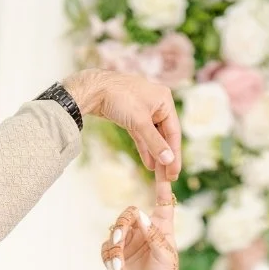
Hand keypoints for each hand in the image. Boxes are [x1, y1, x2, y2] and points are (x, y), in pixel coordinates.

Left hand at [64, 68, 181, 179]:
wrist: (93, 90)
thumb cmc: (119, 98)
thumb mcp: (140, 122)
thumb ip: (155, 143)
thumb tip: (168, 161)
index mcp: (164, 100)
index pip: (174, 132)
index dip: (174, 155)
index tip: (174, 174)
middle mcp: (157, 105)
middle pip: (164, 136)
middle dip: (165, 158)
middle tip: (168, 179)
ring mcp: (145, 111)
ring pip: (153, 137)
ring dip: (156, 156)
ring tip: (159, 176)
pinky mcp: (133, 117)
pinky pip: (142, 136)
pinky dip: (145, 149)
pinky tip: (149, 164)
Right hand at [99, 177, 178, 269]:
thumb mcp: (165, 257)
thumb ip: (154, 235)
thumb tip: (139, 215)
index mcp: (161, 227)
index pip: (162, 200)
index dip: (162, 182)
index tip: (163, 163)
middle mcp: (144, 230)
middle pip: (128, 214)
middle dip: (122, 226)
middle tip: (120, 241)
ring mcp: (129, 241)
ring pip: (115, 230)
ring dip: (114, 246)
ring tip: (117, 263)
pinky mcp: (117, 253)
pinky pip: (107, 247)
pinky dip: (108, 256)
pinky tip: (113, 268)